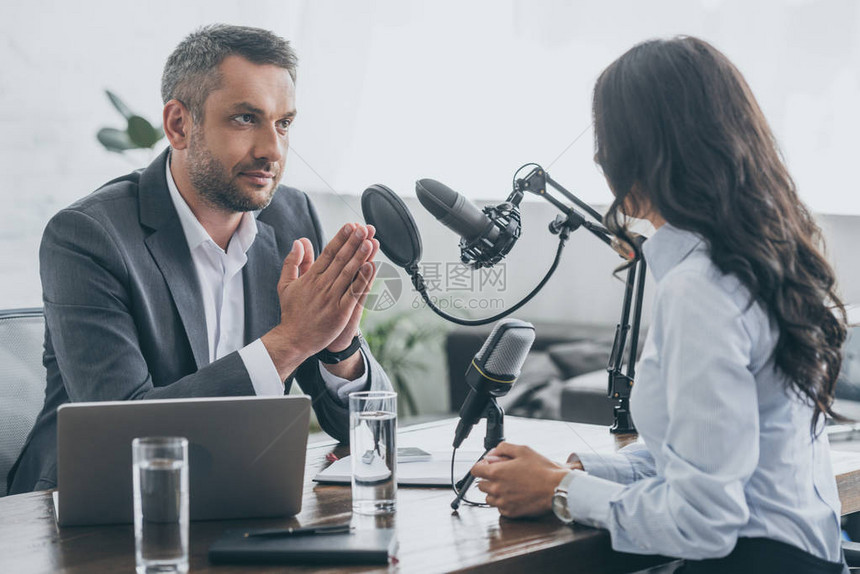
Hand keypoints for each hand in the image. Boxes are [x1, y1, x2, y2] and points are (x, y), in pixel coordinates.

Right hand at [261, 223, 376, 378]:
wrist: (294, 340)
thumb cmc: (292, 312)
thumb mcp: (285, 284)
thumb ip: (293, 262)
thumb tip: (299, 241)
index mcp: (310, 278)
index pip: (328, 253)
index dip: (340, 238)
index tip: (350, 226)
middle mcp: (321, 286)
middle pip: (340, 260)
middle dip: (353, 242)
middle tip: (363, 228)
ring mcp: (331, 299)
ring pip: (348, 273)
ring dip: (360, 256)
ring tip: (369, 241)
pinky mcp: (340, 312)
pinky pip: (354, 293)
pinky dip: (363, 280)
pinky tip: (371, 267)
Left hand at [470, 442, 568, 517]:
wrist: (556, 488)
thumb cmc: (542, 469)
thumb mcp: (522, 450)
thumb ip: (503, 448)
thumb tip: (491, 454)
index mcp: (496, 472)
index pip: (475, 471)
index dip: (481, 466)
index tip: (487, 466)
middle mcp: (496, 489)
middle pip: (480, 485)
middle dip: (488, 478)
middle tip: (502, 475)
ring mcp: (503, 502)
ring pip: (489, 498)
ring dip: (494, 492)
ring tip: (509, 486)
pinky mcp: (511, 513)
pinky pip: (499, 508)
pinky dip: (504, 502)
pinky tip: (515, 495)